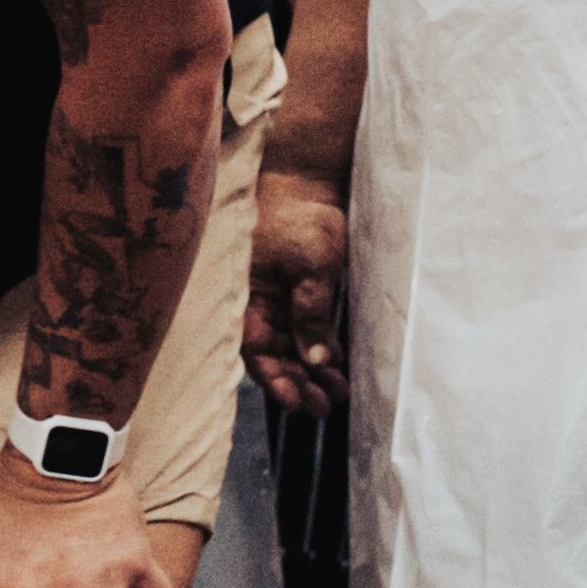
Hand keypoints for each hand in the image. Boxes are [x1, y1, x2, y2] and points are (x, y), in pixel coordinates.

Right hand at [242, 173, 349, 414]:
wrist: (310, 180)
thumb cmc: (299, 217)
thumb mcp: (308, 267)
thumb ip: (309, 313)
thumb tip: (315, 359)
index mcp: (247, 298)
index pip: (256, 350)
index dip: (275, 379)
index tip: (296, 401)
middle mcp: (260, 305)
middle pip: (274, 356)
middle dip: (297, 384)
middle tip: (322, 407)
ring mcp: (281, 300)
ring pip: (294, 348)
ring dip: (313, 372)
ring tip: (338, 395)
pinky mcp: (302, 294)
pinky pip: (310, 331)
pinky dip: (323, 350)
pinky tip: (339, 369)